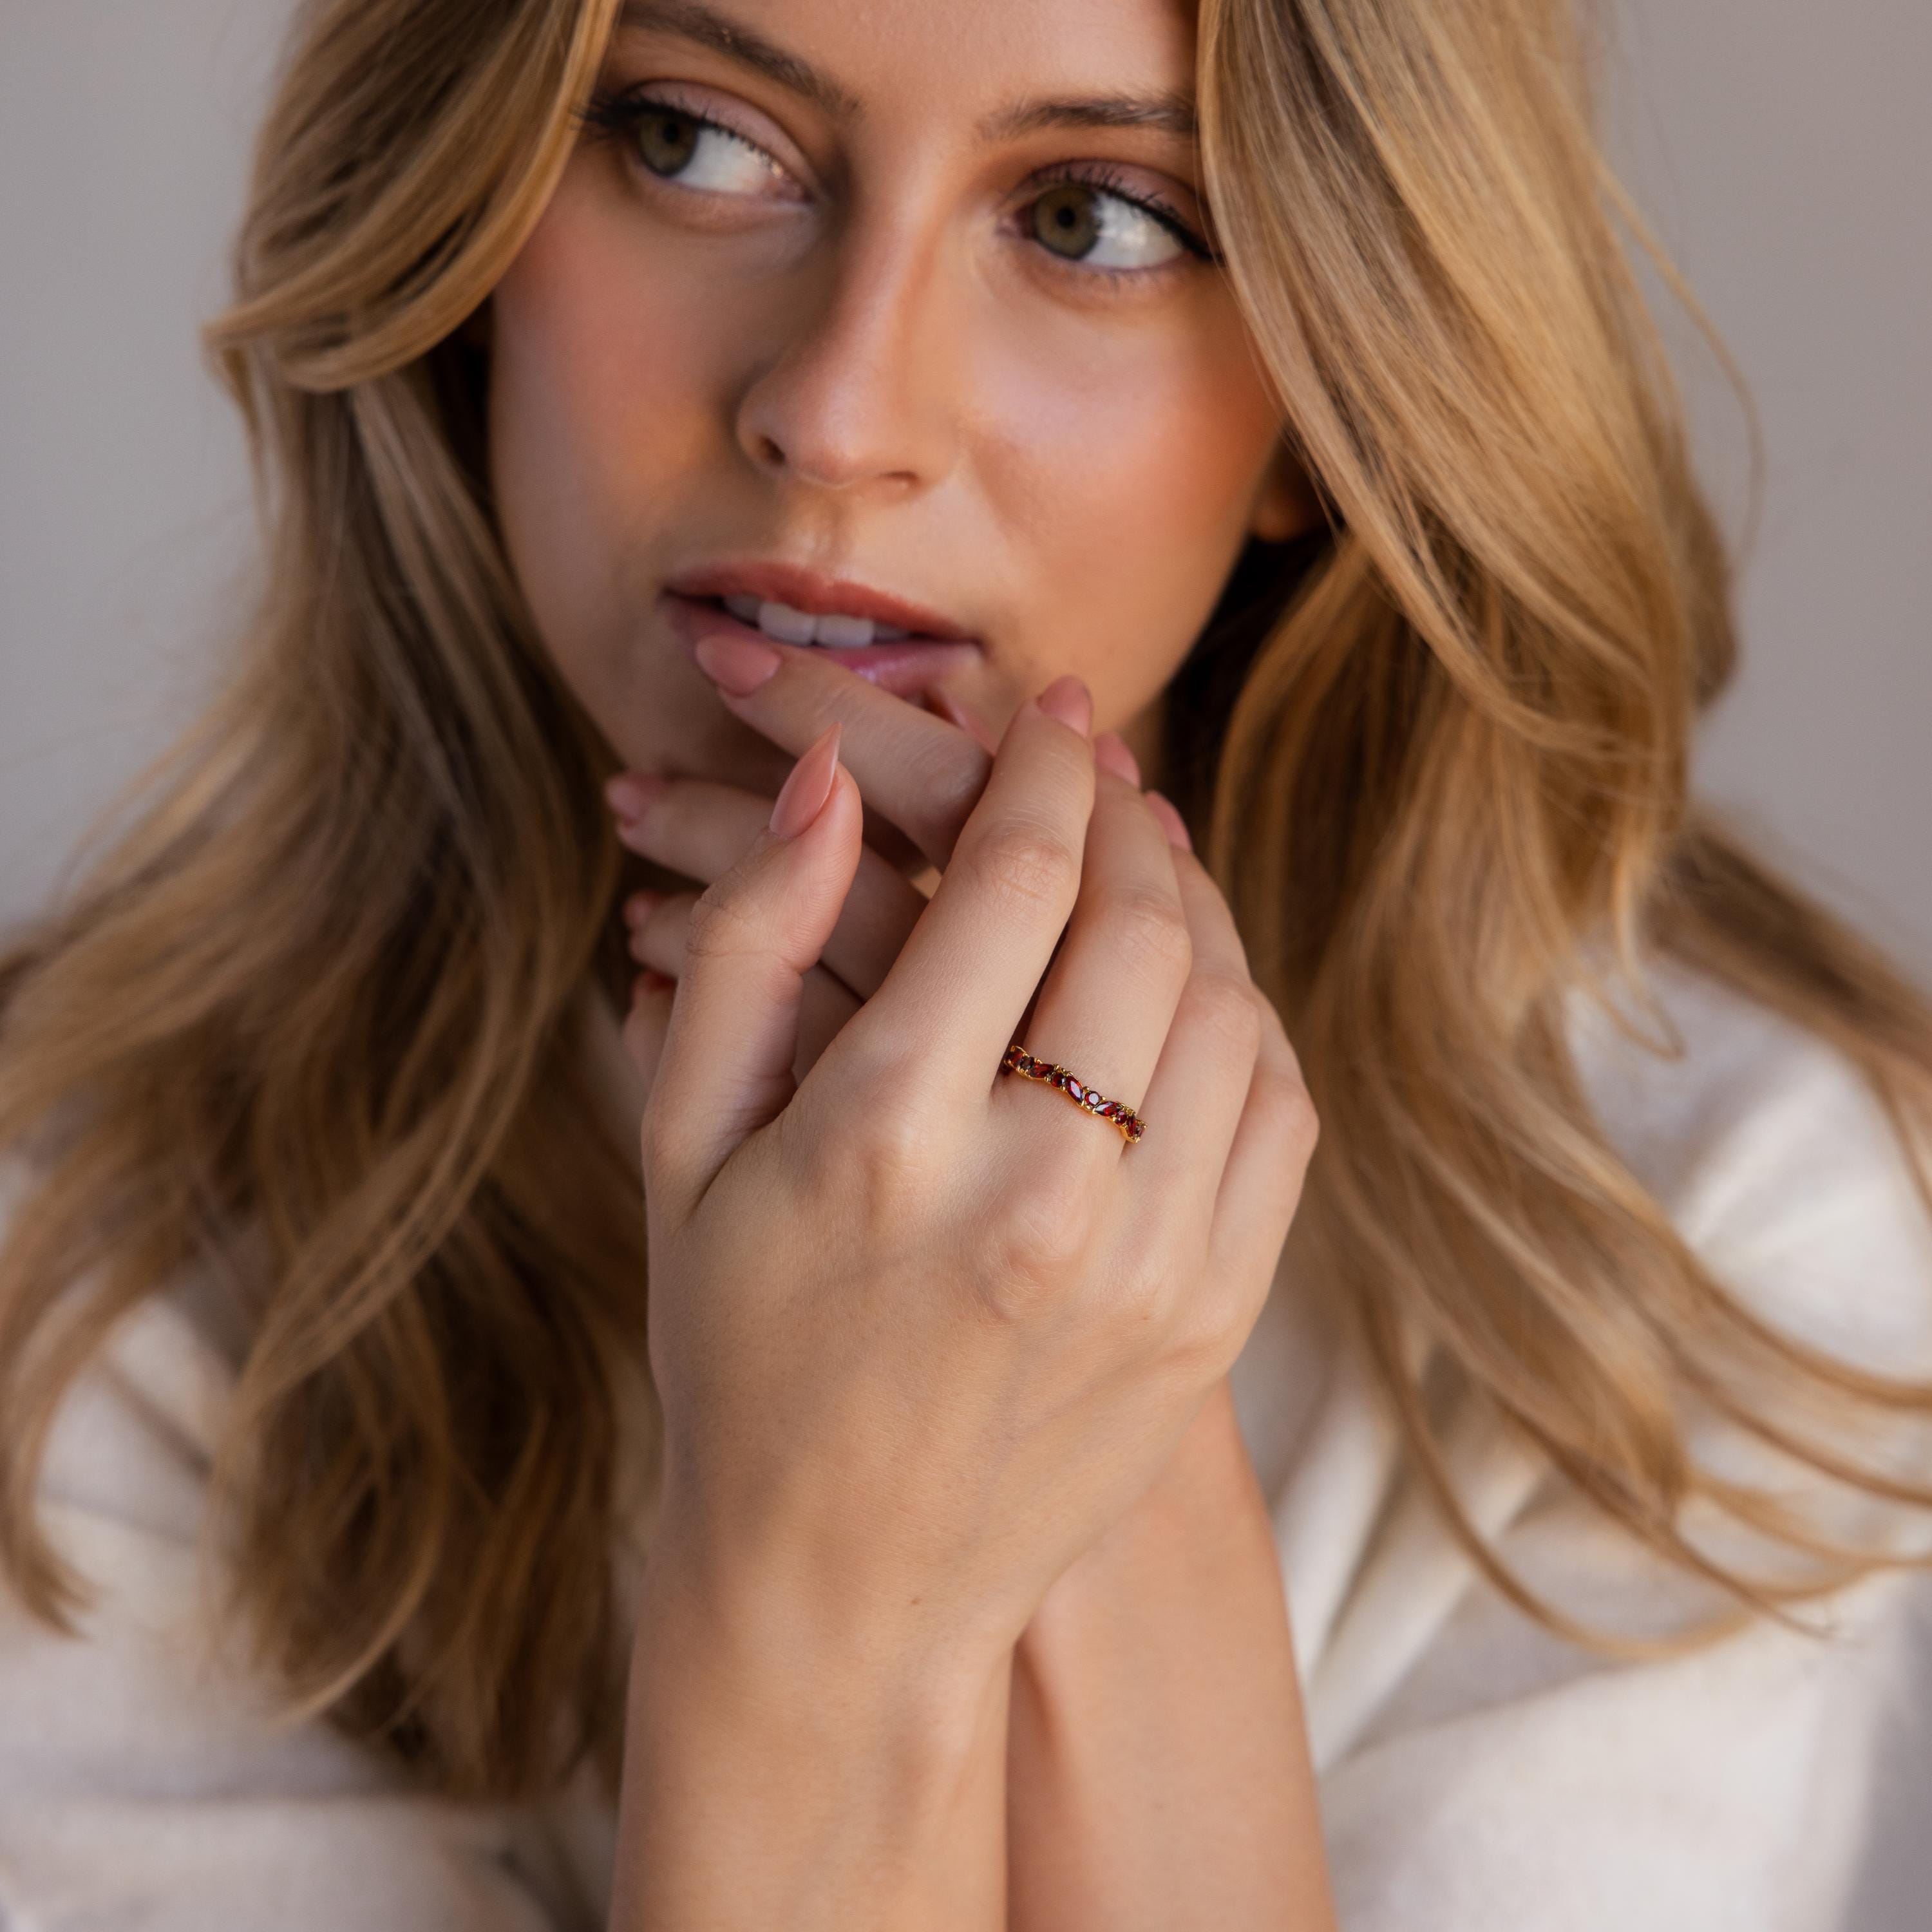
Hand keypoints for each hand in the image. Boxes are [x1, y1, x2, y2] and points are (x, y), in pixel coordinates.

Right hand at [618, 641, 1316, 1678]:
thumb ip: (748, 949)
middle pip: (1141, 923)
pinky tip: (1191, 989)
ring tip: (1147, 860)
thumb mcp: (685, 1150)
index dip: (1044, 765)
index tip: (1052, 710)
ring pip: (1226, 1007)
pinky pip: (1277, 1115)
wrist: (842, 1584)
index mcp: (886, 1139)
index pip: (1015, 879)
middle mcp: (1037, 1196)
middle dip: (1128, 812)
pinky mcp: (1214, 1320)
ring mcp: (1148, 1267)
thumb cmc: (739, 1352)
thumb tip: (824, 783)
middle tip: (1103, 765)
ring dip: (1196, 904)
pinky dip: (1247, 1021)